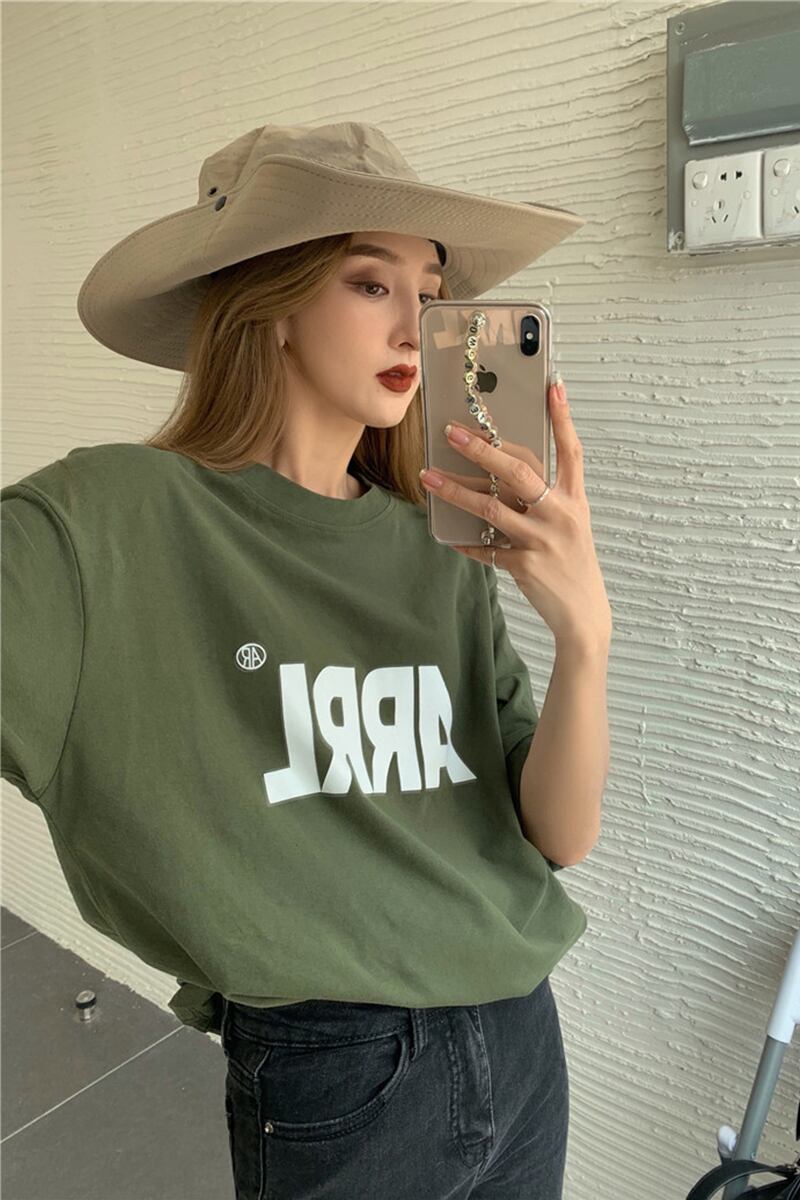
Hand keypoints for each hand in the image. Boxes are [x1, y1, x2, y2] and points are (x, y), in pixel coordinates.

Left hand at [419, 376, 611, 647]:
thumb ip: (544, 498)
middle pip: (519, 472)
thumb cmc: (572, 563)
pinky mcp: (525, 566)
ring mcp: (542, 540)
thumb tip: (503, 471)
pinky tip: (446, 534)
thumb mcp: (569, 524)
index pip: (571, 451)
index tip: (552, 386)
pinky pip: (485, 547)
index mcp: (574, 500)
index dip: (563, 418)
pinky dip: (464, 541)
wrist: (584, 615)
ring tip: (428, 477)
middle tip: (451, 432)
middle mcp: (560, 514)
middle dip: (482, 449)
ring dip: (455, 490)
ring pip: (491, 507)